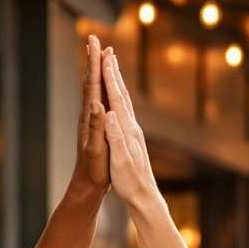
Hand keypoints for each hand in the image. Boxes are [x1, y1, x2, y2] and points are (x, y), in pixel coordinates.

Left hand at [70, 36, 109, 193]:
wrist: (87, 185)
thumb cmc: (94, 169)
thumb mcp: (96, 148)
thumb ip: (96, 127)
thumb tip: (95, 104)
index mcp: (90, 117)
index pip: (92, 83)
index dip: (94, 62)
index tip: (95, 42)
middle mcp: (89, 115)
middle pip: (91, 81)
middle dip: (94, 60)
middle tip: (96, 40)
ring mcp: (92, 120)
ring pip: (95, 90)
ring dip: (98, 72)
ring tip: (102, 58)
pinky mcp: (96, 127)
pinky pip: (99, 101)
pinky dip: (102, 88)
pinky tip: (105, 88)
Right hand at [101, 47, 163, 215]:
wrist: (144, 196)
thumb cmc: (130, 181)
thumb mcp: (120, 160)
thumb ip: (115, 136)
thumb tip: (109, 113)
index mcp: (127, 130)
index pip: (117, 98)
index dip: (109, 77)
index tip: (104, 57)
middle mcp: (132, 127)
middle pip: (122, 94)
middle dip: (113, 72)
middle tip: (107, 51)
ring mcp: (133, 132)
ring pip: (124, 100)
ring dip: (117, 82)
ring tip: (112, 66)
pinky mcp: (132, 138)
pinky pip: (124, 111)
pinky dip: (119, 97)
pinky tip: (117, 97)